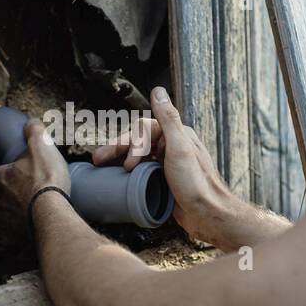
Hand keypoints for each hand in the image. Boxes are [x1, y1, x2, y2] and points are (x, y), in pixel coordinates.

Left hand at [0, 119, 71, 219]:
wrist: (52, 214)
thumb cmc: (44, 179)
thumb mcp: (41, 146)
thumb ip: (34, 132)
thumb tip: (31, 123)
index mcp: (0, 178)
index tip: (6, 168)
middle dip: (5, 191)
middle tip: (20, 187)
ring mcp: (7, 219)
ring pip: (5, 212)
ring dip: (14, 209)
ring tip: (29, 205)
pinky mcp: (18, 235)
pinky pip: (18, 229)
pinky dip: (24, 224)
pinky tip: (36, 220)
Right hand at [91, 87, 234, 243]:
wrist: (207, 214)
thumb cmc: (197, 184)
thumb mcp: (180, 147)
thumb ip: (168, 118)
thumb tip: (158, 91)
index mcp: (177, 135)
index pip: (144, 130)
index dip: (130, 143)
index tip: (126, 161)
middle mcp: (172, 146)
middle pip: (138, 141)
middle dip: (117, 149)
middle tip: (99, 159)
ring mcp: (168, 164)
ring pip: (138, 156)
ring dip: (120, 159)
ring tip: (105, 168)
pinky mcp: (164, 180)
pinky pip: (142, 171)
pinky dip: (129, 173)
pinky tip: (121, 178)